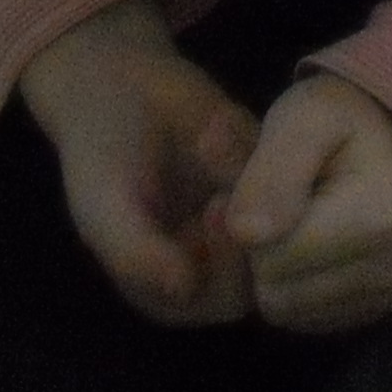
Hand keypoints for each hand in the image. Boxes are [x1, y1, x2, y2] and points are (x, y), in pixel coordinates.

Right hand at [18, 0, 258, 325]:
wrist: (119, 90)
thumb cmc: (103, 158)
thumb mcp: (105, 209)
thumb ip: (135, 254)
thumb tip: (183, 290)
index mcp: (171, 286)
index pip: (221, 301)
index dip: (228, 263)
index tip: (216, 205)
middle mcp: (215, 259)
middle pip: (264, 264)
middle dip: (249, 219)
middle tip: (226, 173)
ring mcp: (244, 215)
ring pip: (281, 218)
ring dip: (250, 178)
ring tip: (213, 136)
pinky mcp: (263, 173)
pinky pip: (288, 172)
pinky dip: (259, 148)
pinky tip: (220, 122)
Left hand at [225, 73, 391, 333]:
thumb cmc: (348, 117)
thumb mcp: (304, 116)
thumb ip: (270, 169)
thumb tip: (244, 233)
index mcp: (381, 218)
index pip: (269, 258)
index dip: (247, 222)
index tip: (255, 182)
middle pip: (276, 294)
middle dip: (259, 253)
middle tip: (273, 203)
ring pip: (288, 313)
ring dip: (275, 273)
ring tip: (292, 222)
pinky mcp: (388, 307)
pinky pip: (309, 320)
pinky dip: (298, 288)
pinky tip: (311, 247)